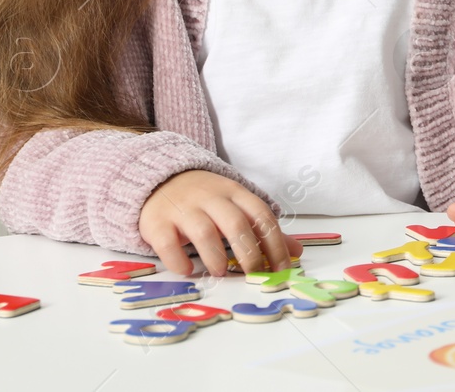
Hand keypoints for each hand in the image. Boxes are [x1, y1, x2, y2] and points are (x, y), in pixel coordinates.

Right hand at [138, 169, 303, 277]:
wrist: (161, 179)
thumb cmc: (206, 200)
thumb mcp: (237, 207)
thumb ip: (264, 229)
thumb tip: (297, 251)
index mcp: (235, 193)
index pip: (262, 216)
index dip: (275, 244)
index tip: (282, 269)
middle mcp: (210, 198)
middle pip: (235, 223)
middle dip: (249, 253)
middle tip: (253, 274)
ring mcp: (183, 208)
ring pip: (204, 232)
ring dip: (215, 257)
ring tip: (221, 272)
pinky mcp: (157, 221)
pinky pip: (167, 243)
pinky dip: (178, 260)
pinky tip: (188, 270)